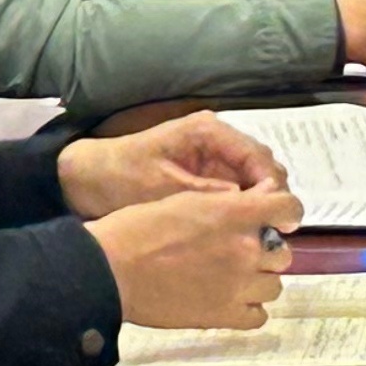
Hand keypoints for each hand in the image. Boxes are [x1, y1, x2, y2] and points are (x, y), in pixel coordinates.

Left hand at [56, 109, 283, 218]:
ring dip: (260, 203)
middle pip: (261, 165)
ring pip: (253, 179)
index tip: (280, 215)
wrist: (85, 180)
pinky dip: (244, 208)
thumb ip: (206, 193)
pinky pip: (236, 190)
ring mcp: (212, 158)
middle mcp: (217, 140)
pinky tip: (244, 231)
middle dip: (271, 195)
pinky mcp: (205, 176)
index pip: (256, 154)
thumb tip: (249, 204)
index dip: (273, 185)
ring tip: (263, 234)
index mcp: (208, 132)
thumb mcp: (162, 187)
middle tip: (275, 229)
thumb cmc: (121, 178)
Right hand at [88, 180, 302, 327]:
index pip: (288, 207)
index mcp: (235, 214)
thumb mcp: (185, 199)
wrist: (112, 270)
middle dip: (267, 252)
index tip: (278, 218)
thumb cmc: (140, 228)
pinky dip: (248, 309)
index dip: (287, 212)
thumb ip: (225, 203)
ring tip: (232, 279)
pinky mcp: (224, 316)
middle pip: (283, 254)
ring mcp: (238, 285)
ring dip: (258, 281)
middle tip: (242, 252)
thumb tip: (255, 201)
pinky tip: (227, 301)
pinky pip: (258, 316)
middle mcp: (245, 249)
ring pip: (274, 287)